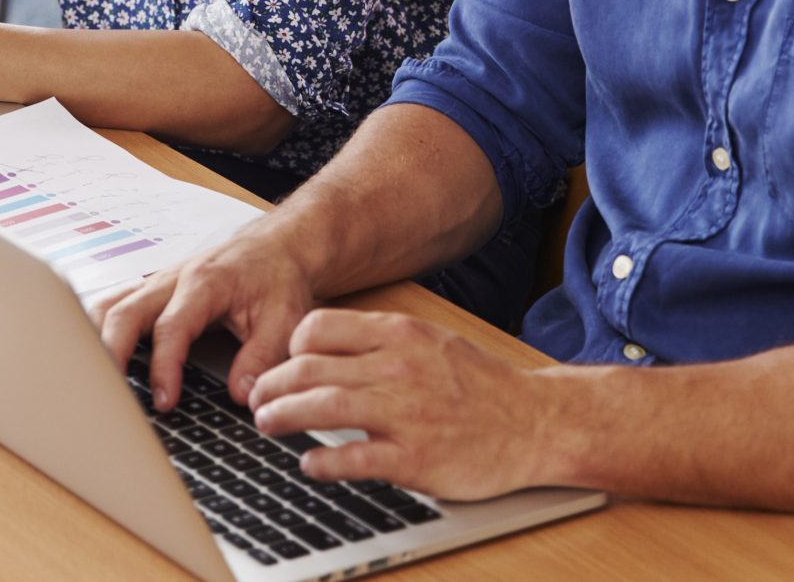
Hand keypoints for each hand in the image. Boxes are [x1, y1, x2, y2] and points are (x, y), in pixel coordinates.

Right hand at [95, 221, 319, 410]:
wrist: (276, 246)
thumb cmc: (277, 278)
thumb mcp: (285, 317)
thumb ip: (263, 356)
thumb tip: (240, 394)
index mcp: (205, 283)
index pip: (172, 327)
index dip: (164, 366)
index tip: (164, 401)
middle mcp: (172, 279)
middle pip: (125, 312)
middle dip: (109, 353)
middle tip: (107, 394)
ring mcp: (157, 283)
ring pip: (110, 305)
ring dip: (95, 338)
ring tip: (90, 378)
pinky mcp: (151, 291)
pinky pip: (114, 306)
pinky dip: (97, 329)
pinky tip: (92, 356)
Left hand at [247, 310, 561, 501]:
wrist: (536, 423)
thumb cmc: (481, 385)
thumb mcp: (431, 342)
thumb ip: (382, 343)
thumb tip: (324, 349)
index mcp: (401, 334)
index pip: (318, 328)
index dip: (288, 349)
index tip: (281, 365)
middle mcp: (398, 368)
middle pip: (308, 369)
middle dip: (272, 386)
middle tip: (258, 400)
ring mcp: (405, 414)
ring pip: (321, 408)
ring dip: (283, 417)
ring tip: (267, 424)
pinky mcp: (413, 458)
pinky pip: (351, 460)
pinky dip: (320, 463)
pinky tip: (309, 465)